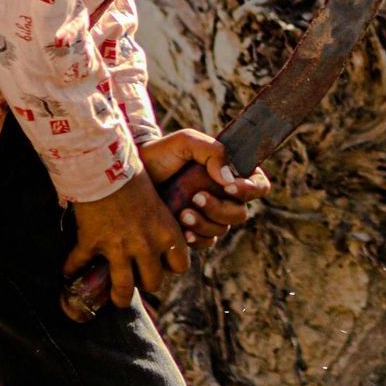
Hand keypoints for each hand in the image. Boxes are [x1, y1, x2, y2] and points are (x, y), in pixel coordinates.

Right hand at [64, 170, 188, 308]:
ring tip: (116, 299)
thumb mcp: (160, 198)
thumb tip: (163, 235)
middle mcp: (146, 245)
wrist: (106, 165)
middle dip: (147, 284)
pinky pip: (80, 265)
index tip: (165, 263)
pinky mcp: (92, 243)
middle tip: (140, 280)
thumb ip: (162, 221)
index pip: (181, 265)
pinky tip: (68, 273)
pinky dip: (72, 270)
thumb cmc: (136, 174)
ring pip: (123, 289)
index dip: (173, 267)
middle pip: (153, 282)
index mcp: (166, 232)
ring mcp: (118, 247)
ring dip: (119, 296)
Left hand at [137, 128, 270, 248]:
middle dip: (220, 208)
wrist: (127, 176)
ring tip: (183, 214)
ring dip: (205, 223)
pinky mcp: (191, 232)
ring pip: (222, 229)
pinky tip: (183, 231)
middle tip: (196, 198)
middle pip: (240, 213)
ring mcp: (207, 216)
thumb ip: (212, 152)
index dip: (251, 189)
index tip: (231, 187)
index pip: (257, 185)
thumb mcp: (185, 142)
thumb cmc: (159, 154)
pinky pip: (205, 243)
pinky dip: (197, 239)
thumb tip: (228, 179)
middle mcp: (222, 196)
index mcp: (227, 173)